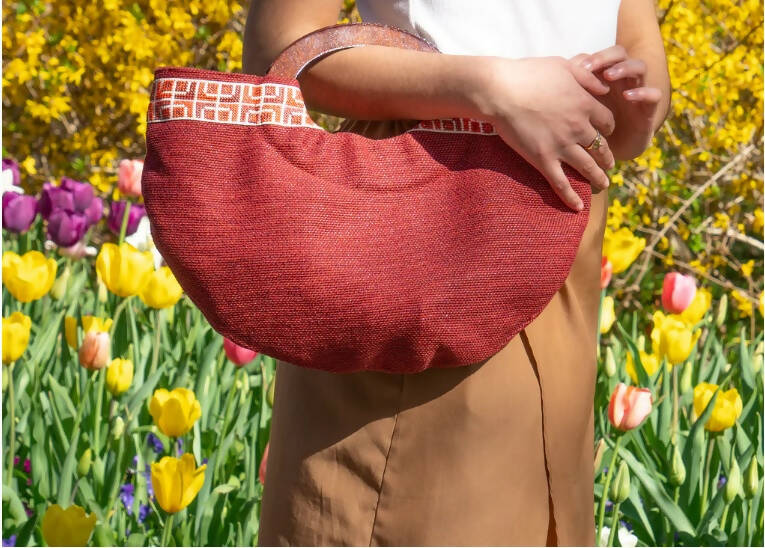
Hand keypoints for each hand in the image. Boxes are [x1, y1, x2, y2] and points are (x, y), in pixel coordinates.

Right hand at [475, 56, 615, 211]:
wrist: (501, 91)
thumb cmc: (529, 74)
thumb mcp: (564, 66)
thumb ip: (587, 77)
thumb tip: (605, 88)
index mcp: (585, 104)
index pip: (608, 121)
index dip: (609, 127)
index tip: (605, 132)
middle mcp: (579, 128)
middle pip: (602, 147)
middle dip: (607, 157)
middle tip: (609, 164)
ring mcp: (561, 146)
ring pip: (587, 167)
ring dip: (598, 178)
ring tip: (603, 185)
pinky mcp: (543, 159)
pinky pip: (561, 183)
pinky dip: (570, 197)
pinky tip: (578, 207)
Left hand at [570, 46, 662, 153]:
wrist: (607, 156)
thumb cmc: (588, 130)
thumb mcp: (577, 112)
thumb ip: (569, 95)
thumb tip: (551, 78)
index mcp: (604, 77)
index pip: (601, 56)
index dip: (590, 57)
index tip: (575, 66)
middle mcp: (622, 79)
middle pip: (620, 54)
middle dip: (605, 57)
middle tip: (589, 67)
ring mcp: (637, 91)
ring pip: (639, 67)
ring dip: (624, 68)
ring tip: (609, 76)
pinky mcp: (648, 109)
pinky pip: (654, 94)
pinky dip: (643, 92)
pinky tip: (628, 96)